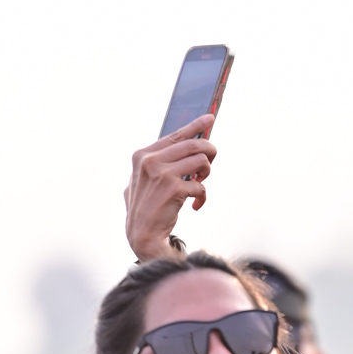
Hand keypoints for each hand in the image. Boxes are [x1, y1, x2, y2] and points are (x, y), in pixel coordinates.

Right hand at [124, 118, 216, 260]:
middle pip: (194, 144)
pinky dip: (202, 196)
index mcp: (142, 156)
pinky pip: (201, 185)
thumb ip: (158, 162)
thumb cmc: (146, 208)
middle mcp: (150, 161)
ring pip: (202, 161)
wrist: (142, 236)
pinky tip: (195, 205)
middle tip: (210, 164)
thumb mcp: (144, 180)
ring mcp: (161, 174)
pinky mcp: (173, 189)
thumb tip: (185, 144)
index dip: (196, 126)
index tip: (210, 117)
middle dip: (210, 153)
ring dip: (206, 174)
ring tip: (199, 185)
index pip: (175, 135)